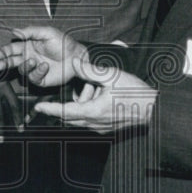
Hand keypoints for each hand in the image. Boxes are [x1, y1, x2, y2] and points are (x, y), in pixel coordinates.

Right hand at [0, 26, 88, 87]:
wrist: (76, 56)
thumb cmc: (63, 42)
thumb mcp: (46, 32)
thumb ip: (29, 32)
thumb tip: (13, 31)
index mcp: (28, 45)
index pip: (12, 49)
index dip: (3, 52)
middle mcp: (29, 57)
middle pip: (12, 61)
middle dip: (3, 62)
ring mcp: (34, 68)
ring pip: (21, 69)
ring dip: (25, 65)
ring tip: (33, 61)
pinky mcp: (40, 79)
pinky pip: (33, 77)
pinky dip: (37, 72)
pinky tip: (45, 66)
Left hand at [34, 62, 156, 133]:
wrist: (154, 109)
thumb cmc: (135, 92)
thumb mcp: (112, 76)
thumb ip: (91, 70)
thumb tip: (75, 63)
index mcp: (93, 110)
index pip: (64, 112)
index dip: (50, 110)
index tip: (38, 108)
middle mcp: (95, 123)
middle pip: (69, 119)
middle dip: (59, 111)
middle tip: (48, 103)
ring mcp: (101, 128)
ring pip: (79, 121)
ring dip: (75, 110)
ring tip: (84, 94)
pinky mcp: (108, 129)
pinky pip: (89, 123)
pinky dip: (85, 113)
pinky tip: (93, 100)